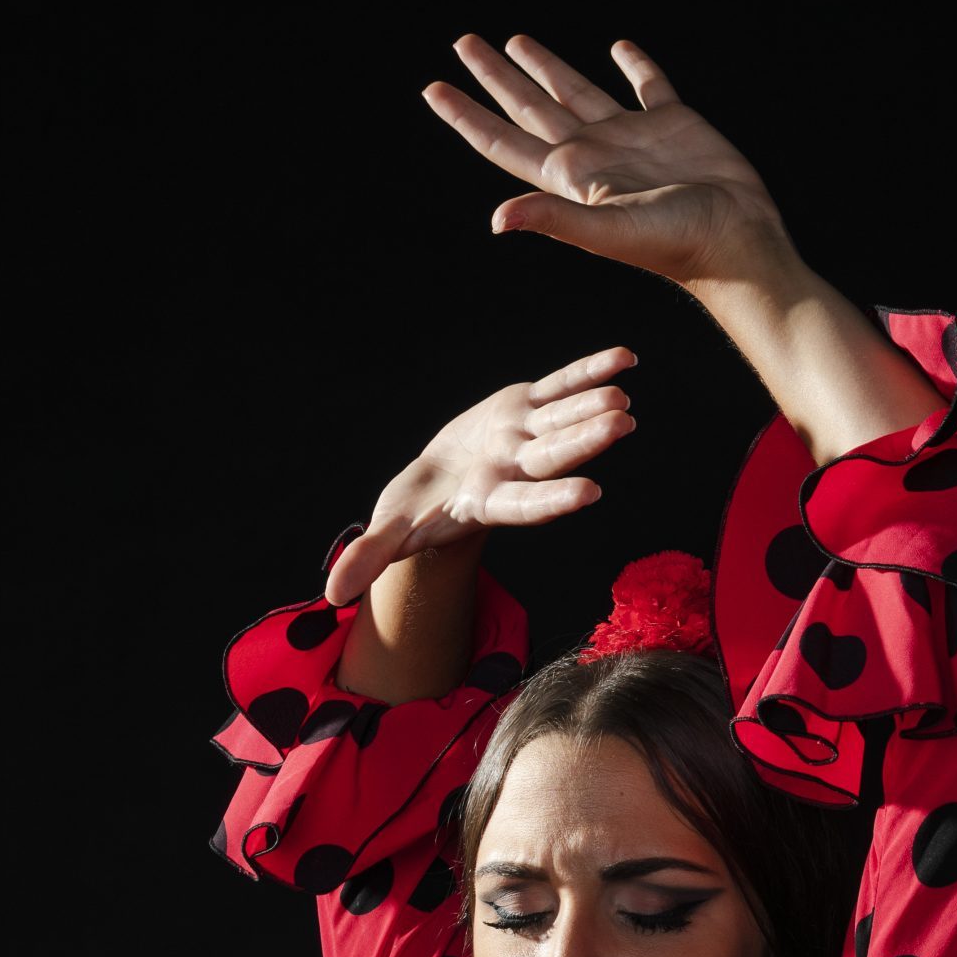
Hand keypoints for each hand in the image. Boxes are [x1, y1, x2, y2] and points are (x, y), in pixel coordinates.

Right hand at [325, 344, 638, 606]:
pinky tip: (624, 359)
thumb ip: (368, 559)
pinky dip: (589, 372)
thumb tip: (332, 596)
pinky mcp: (524, 407)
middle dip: (585, 441)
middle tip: (622, 424)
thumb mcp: (391, 534)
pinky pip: (560, 386)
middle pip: (554, 456)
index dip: (554, 498)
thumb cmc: (416, 515)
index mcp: (488, 502)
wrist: (439, 487)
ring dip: (593, 407)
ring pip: (563, 420)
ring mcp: (523, 438)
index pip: (524, 504)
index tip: (589, 494)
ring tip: (624, 397)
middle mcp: (514, 470)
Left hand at [423, 34, 792, 286]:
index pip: (503, 140)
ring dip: (544, 66)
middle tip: (462, 43)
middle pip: (528, 107)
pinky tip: (618, 48)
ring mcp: (630, 138)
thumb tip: (496, 221)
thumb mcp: (608, 231)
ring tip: (515, 40)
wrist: (736, 241)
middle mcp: (593, 154)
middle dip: (494, 77)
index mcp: (570, 176)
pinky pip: (645, 85)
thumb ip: (554, 219)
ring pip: (574, 90)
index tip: (432, 87)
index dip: (466, 115)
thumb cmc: (676, 243)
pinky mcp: (672, 123)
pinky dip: (632, 64)